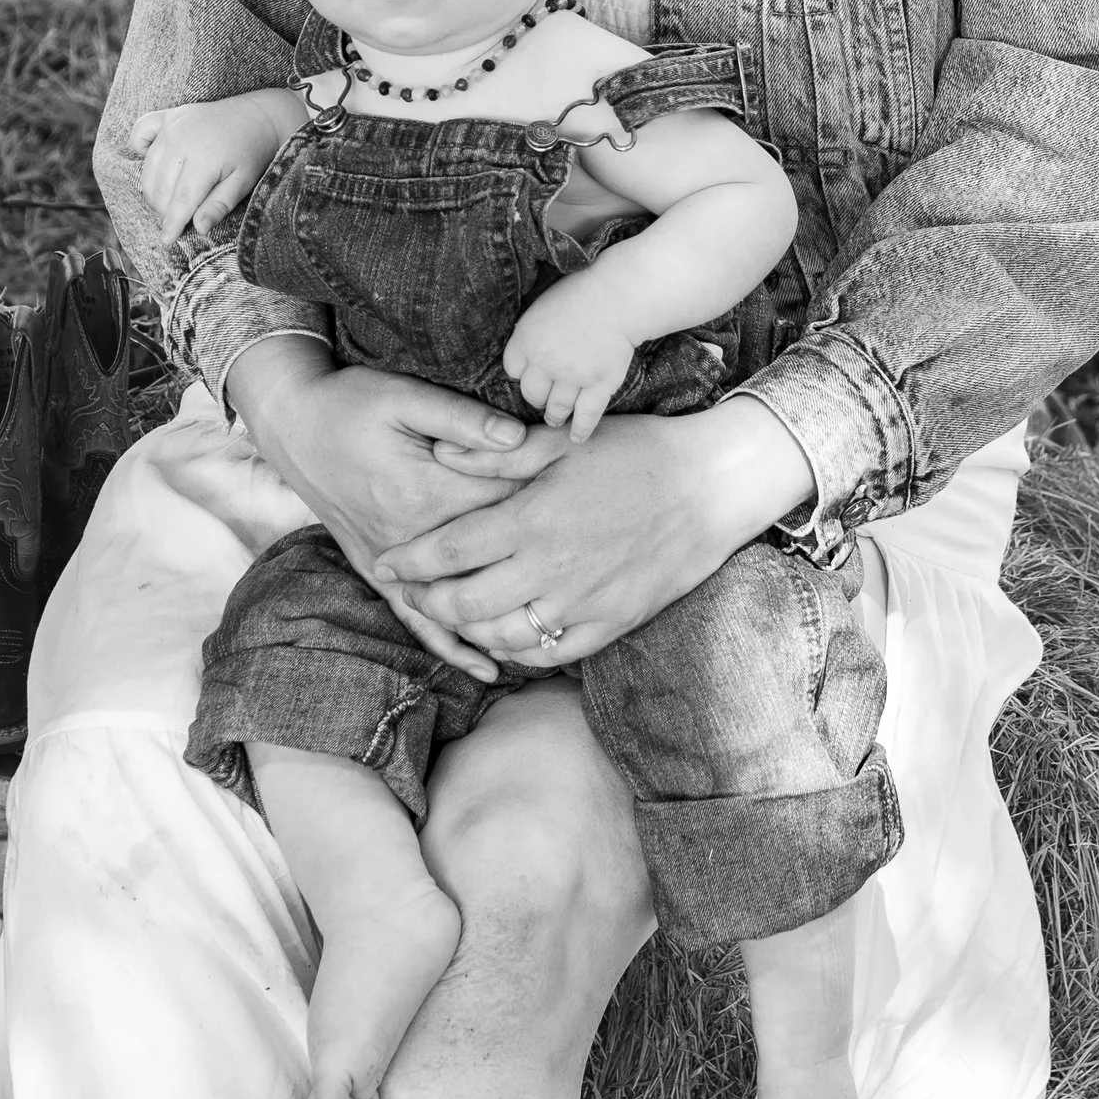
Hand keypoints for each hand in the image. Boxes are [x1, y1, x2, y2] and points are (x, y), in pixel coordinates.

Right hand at [128, 96, 290, 241]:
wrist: (258, 116)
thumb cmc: (252, 153)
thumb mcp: (243, 183)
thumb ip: (219, 205)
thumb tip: (198, 228)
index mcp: (205, 159)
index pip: (180, 200)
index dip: (172, 223)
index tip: (166, 240)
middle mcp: (183, 139)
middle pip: (161, 186)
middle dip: (164, 210)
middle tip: (175, 220)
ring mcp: (173, 125)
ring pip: (149, 167)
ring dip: (153, 189)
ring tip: (166, 202)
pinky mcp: (169, 116)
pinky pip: (141, 131)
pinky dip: (139, 148)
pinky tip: (152, 162)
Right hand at [227, 346, 566, 680]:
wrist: (293, 425)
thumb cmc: (352, 403)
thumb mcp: (405, 396)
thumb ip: (462, 419)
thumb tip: (516, 437)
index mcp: (426, 490)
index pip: (503, 507)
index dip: (548, 507)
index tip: (586, 510)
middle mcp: (410, 535)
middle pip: (489, 559)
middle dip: (537, 566)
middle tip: (589, 568)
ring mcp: (392, 559)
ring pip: (457, 603)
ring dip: (504, 620)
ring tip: (557, 639)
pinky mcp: (377, 570)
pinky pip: (416, 619)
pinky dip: (452, 646)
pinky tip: (485, 669)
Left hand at [373, 400, 811, 668]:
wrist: (712, 487)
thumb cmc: (638, 453)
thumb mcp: (565, 444)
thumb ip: (498, 456)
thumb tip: (438, 453)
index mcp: (531, 520)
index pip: (448, 551)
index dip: (409, 561)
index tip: (386, 562)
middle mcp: (550, 569)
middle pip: (465, 604)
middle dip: (429, 602)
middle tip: (414, 593)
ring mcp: (581, 603)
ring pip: (502, 637)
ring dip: (469, 630)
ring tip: (456, 615)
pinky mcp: (610, 624)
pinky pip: (549, 654)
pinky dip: (518, 650)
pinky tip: (506, 634)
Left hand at [501, 273, 639, 444]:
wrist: (617, 296)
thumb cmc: (581, 293)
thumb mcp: (541, 306)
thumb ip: (529, 332)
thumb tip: (524, 349)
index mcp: (527, 340)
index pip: (513, 369)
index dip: (522, 373)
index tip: (530, 375)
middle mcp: (545, 362)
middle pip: (532, 393)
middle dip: (537, 398)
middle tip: (542, 401)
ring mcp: (573, 377)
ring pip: (557, 408)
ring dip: (555, 416)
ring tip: (556, 419)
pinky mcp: (599, 385)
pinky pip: (586, 415)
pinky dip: (581, 429)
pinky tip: (576, 437)